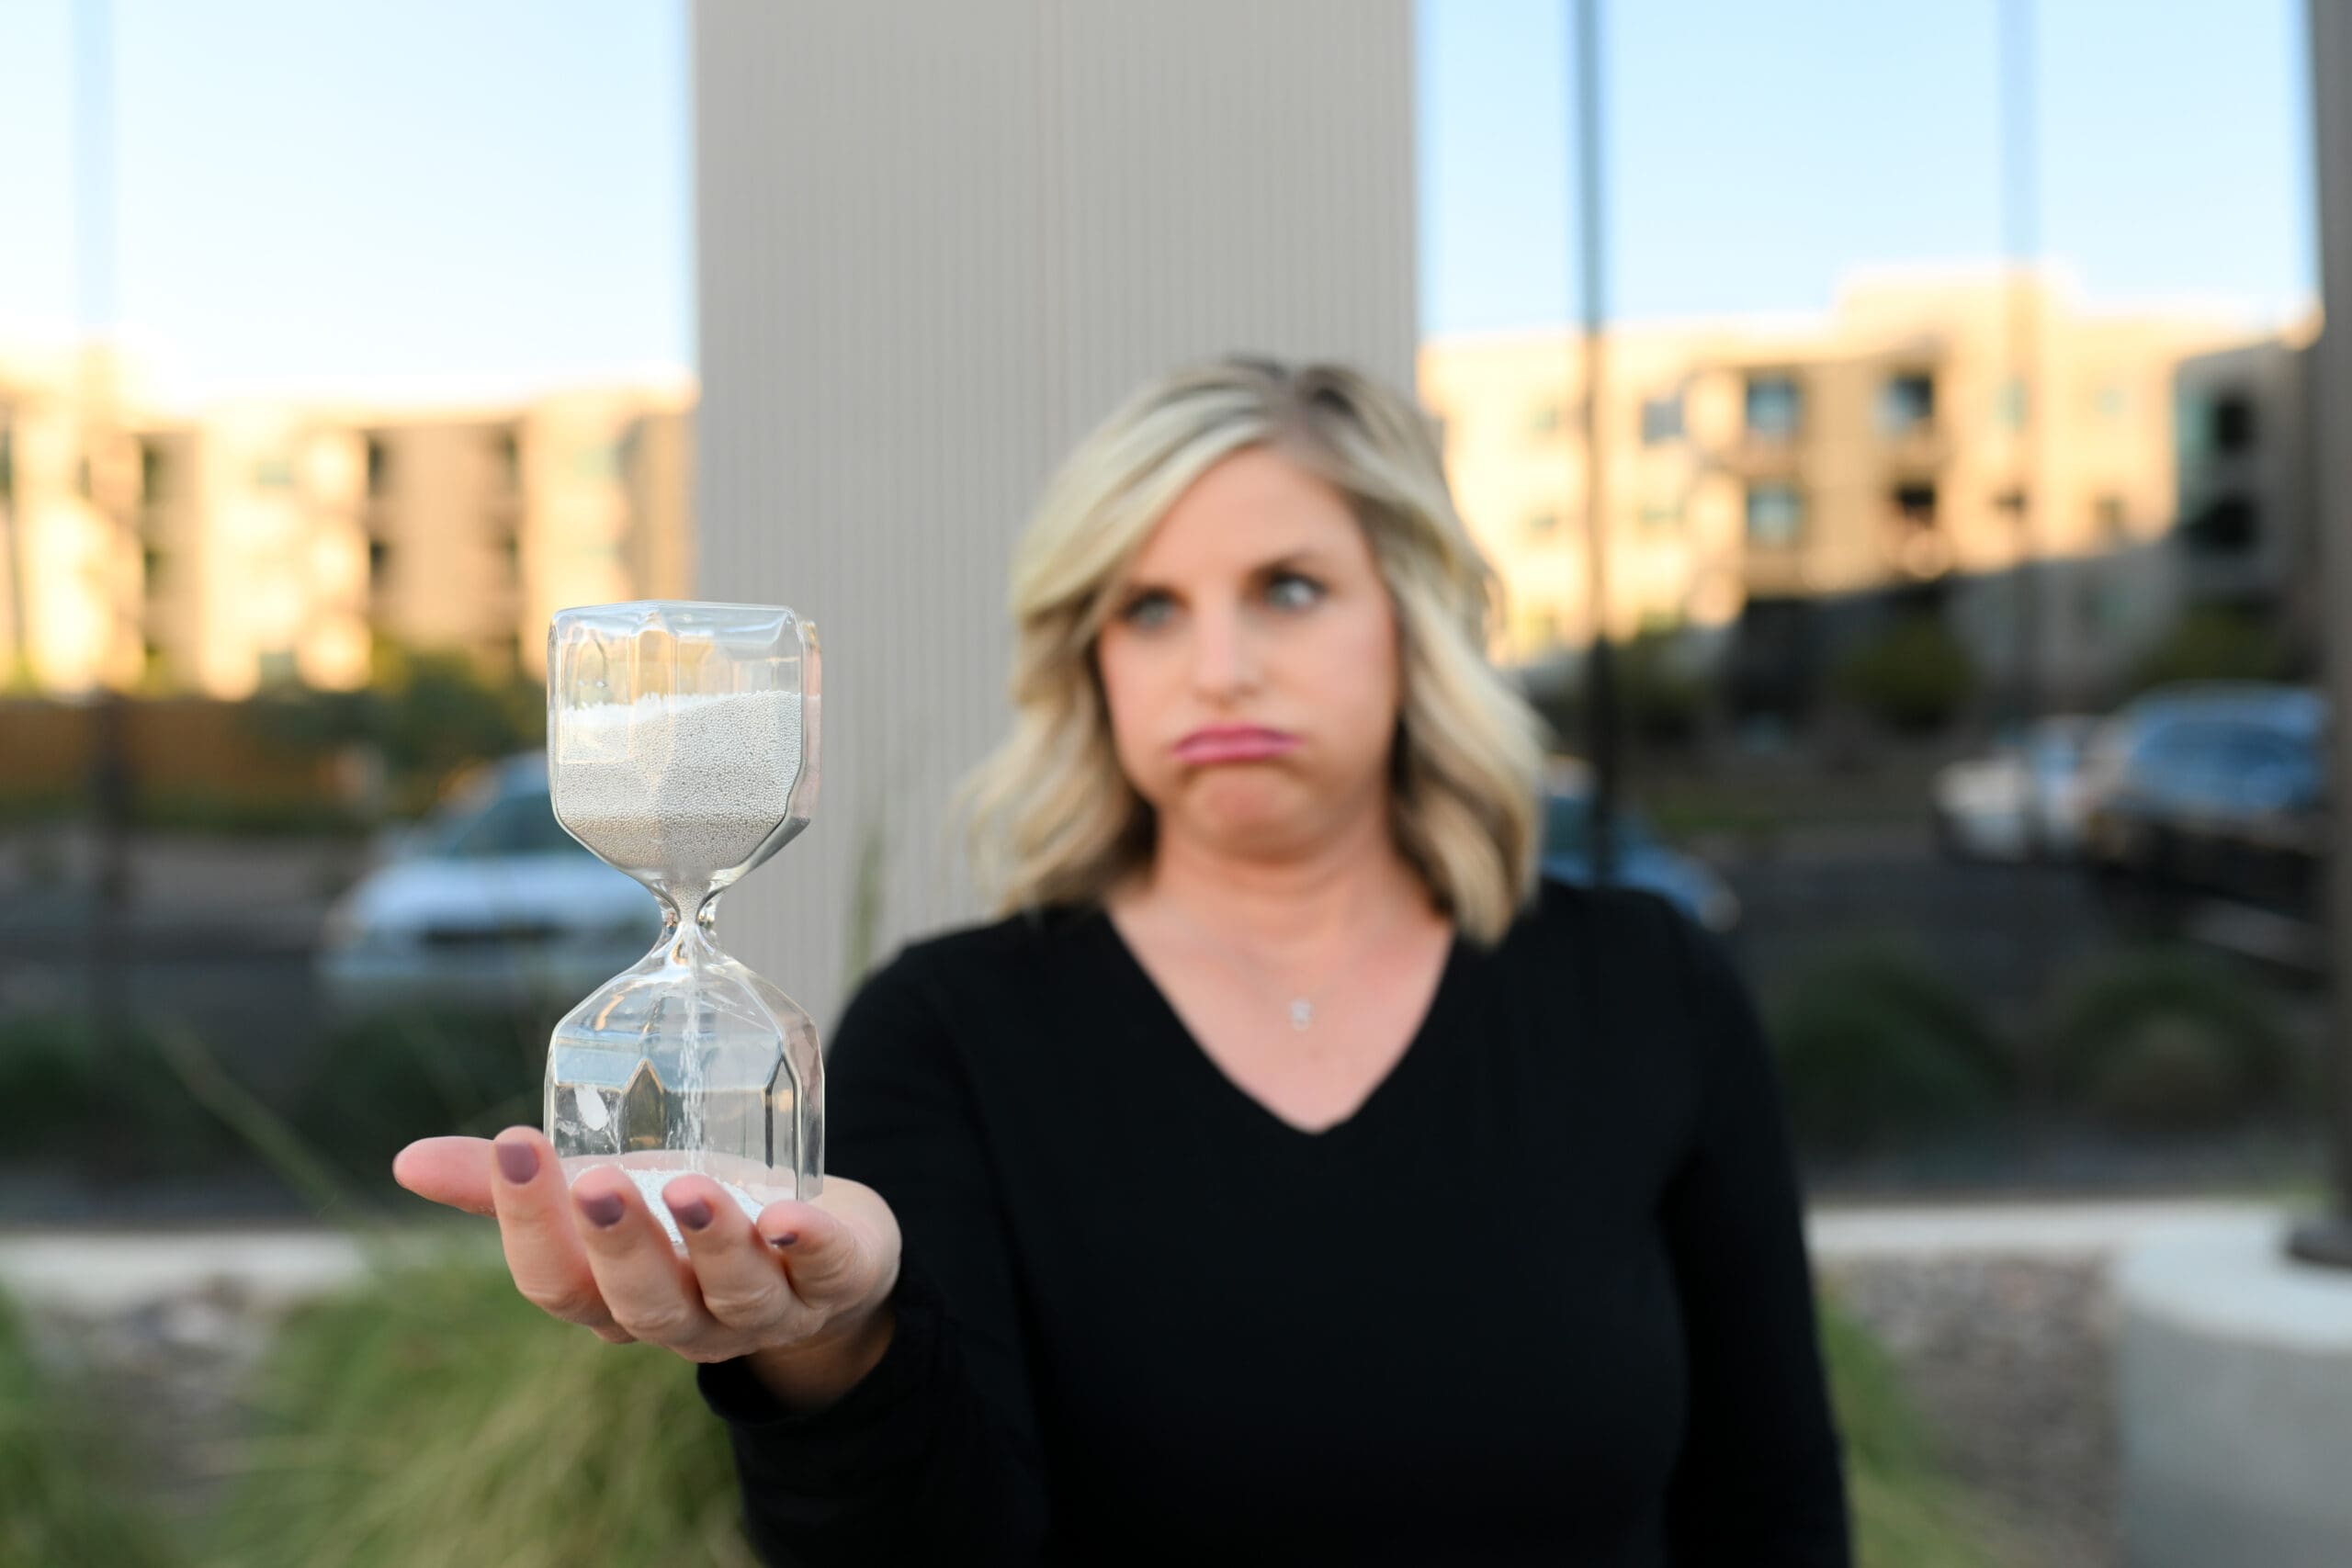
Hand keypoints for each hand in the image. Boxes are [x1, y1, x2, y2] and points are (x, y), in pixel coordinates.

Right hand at [392, 1128, 901, 1378]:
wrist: (822, 1242)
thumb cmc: (686, 1216)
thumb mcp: (608, 1194)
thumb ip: (517, 1182)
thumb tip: (406, 1161)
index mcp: (615, 1300)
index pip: (556, 1285)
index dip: (529, 1225)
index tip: (512, 1144)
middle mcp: (685, 1319)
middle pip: (641, 1304)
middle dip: (617, 1245)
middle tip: (595, 1184)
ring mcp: (765, 1309)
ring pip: (733, 1293)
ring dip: (710, 1241)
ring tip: (688, 1187)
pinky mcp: (836, 1280)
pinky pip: (825, 1274)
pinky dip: (810, 1246)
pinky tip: (793, 1216)